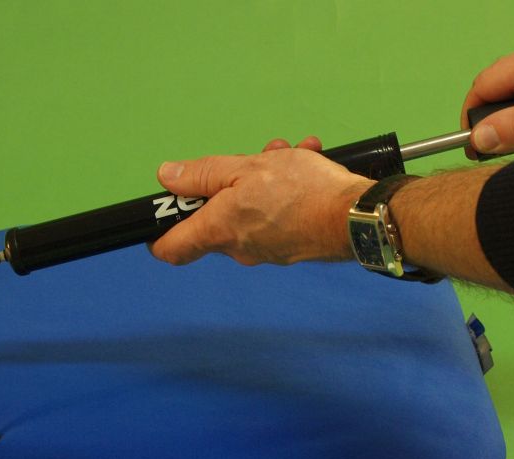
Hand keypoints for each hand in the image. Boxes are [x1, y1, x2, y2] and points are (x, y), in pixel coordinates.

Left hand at [150, 142, 371, 265]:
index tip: (163, 214)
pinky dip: (285, 192)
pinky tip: (307, 162)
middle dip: (230, 183)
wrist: (356, 216)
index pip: (171, 250)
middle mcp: (239, 249)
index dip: (158, 234)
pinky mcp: (291, 247)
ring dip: (263, 179)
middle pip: (217, 218)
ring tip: (288, 153)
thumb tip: (167, 177)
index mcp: (219, 231)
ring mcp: (266, 251)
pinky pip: (276, 217)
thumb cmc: (301, 191)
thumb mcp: (246, 167)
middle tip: (252, 158)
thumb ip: (203, 173)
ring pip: (250, 211)